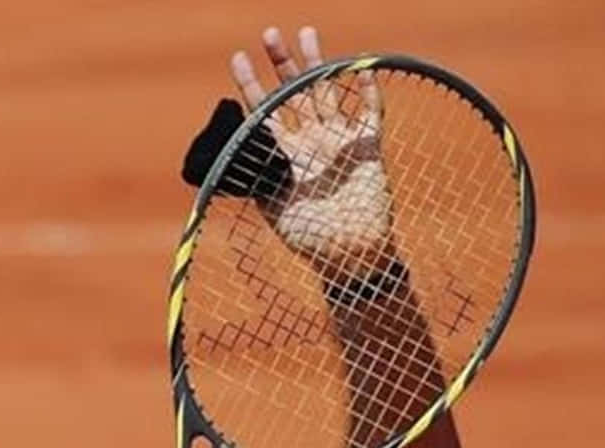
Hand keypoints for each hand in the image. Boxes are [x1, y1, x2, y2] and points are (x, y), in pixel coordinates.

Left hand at [231, 26, 392, 275]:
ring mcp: (338, 143)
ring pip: (327, 92)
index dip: (249, 85)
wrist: (349, 257)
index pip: (262, 111)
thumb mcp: (273, 205)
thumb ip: (259, 177)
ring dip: (317, 63)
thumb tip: (235, 153)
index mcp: (283, 156)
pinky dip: (367, 92)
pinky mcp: (368, 148)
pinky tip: (361, 67)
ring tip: (305, 32)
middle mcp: (309, 143)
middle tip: (269, 33)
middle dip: (281, 63)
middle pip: (292, 93)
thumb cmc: (309, 238)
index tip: (238, 57)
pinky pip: (369, 113)